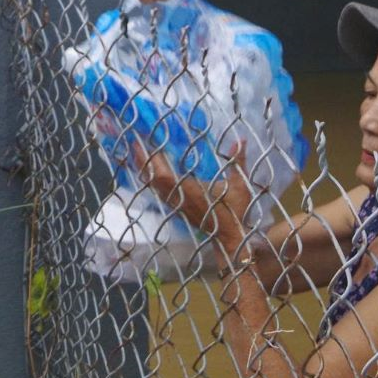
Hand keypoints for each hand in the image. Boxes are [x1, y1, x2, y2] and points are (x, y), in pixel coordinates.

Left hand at [138, 141, 257, 246]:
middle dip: (143, 161)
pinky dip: (151, 180)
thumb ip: (237, 161)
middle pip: (153, 179)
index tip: (145, 145)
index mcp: (190, 191)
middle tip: (135, 143)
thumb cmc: (234, 212)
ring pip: (154, 186)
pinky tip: (150, 172)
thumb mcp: (239, 186)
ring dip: (145, 170)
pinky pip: (158, 192)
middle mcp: (179, 198)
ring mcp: (176, 204)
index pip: (164, 176)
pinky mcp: (177, 208)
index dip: (152, 161)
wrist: (230, 238)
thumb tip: (241, 139)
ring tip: (138, 154)